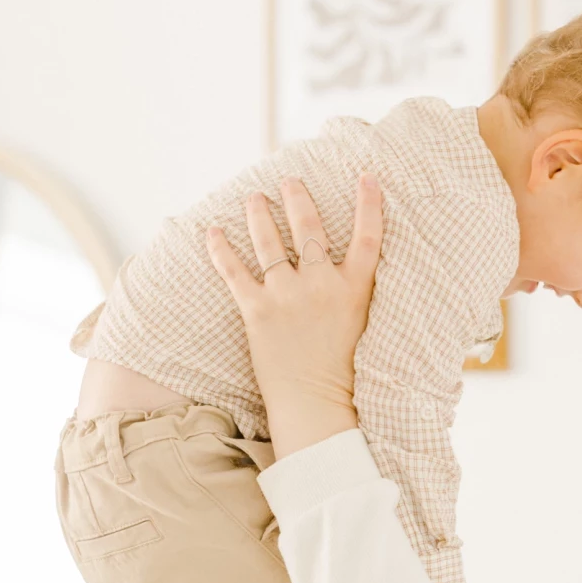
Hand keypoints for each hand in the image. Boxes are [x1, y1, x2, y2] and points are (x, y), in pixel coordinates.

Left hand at [206, 174, 382, 459]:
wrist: (315, 405)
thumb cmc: (343, 376)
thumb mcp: (361, 329)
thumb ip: (353, 298)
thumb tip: (346, 280)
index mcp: (354, 289)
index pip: (368, 236)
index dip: (369, 205)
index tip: (367, 177)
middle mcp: (321, 284)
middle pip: (309, 227)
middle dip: (298, 198)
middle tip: (290, 180)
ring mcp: (288, 294)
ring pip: (270, 240)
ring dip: (259, 214)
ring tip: (254, 198)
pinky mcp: (258, 309)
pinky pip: (234, 271)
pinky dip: (220, 250)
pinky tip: (212, 232)